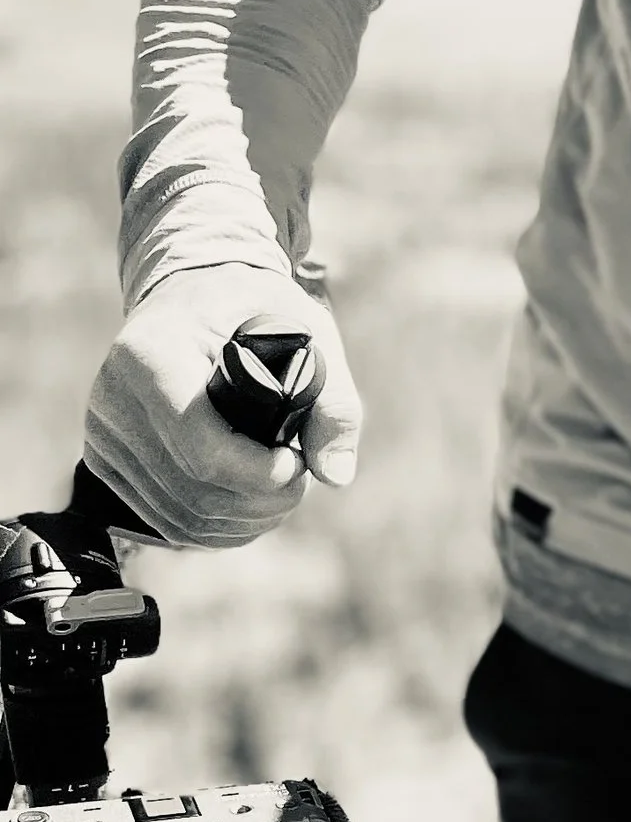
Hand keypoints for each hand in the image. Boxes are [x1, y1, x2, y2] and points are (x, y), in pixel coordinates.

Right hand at [82, 267, 361, 547]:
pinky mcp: (104, 459)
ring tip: (279, 494)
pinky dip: (213, 528)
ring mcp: (102, 432)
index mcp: (151, 353)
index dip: (262, 475)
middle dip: (262, 503)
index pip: (204, 449)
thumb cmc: (251, 308)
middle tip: (300, 481)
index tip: (299, 463)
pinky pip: (161, 519)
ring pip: (179, 516)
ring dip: (242, 522)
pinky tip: (247, 510)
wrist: (190, 293)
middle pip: (194, 490)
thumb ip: (332, 400)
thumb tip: (336, 474)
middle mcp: (112, 395)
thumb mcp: (306, 330)